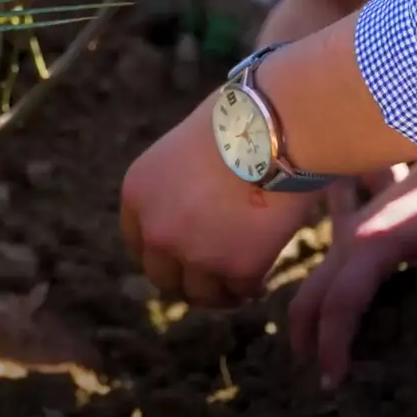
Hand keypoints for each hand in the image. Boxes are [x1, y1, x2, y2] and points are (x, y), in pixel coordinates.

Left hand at [120, 99, 318, 306]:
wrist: (278, 127)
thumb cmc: (241, 122)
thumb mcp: (185, 150)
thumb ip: (178, 188)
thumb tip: (194, 215)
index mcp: (139, 193)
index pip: (138, 241)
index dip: (161, 254)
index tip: (179, 259)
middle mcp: (157, 229)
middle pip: (163, 277)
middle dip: (186, 282)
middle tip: (210, 281)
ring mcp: (195, 253)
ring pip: (201, 295)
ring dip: (219, 294)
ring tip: (237, 291)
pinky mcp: (236, 267)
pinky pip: (241, 291)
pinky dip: (252, 289)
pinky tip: (261, 282)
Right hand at [288, 136, 416, 388]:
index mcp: (371, 248)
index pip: (339, 306)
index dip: (333, 346)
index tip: (335, 379)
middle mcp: (349, 239)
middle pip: (310, 295)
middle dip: (307, 337)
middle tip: (320, 375)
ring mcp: (349, 230)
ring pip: (314, 280)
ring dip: (313, 314)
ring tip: (322, 349)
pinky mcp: (356, 225)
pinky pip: (330, 265)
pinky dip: (326, 291)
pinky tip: (338, 308)